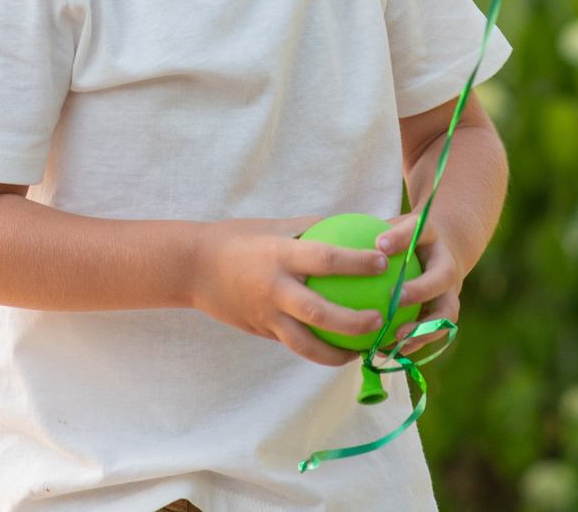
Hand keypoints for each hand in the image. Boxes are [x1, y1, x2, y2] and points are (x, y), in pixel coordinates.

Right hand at [188, 216, 394, 366]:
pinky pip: (294, 345)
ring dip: (339, 353)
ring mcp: (266, 315)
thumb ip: (311, 228)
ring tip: (364, 351)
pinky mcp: (261, 331)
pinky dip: (318, 350)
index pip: (326, 258)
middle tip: (382, 319)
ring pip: (306, 346)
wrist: (192, 267)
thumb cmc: (239, 239)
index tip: (385, 262)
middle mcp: (273, 288)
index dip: (358, 262)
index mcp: (279, 255)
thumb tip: (352, 225)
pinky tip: (339, 350)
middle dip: (355, 321)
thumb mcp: (274, 225)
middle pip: (320, 313)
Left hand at [373, 210, 462, 347]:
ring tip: (397, 337)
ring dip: (424, 327)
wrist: (438, 250)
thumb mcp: (386, 228)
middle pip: (443, 277)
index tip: (378, 245)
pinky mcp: (445, 314)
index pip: (419, 230)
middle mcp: (446, 264)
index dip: (401, 238)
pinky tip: (383, 350)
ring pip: (447, 312)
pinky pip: (432, 333)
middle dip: (421, 289)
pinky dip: (412, 343)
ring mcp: (451, 290)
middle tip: (394, 299)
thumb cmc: (400, 239)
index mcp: (430, 236)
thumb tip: (314, 237)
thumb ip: (362, 232)